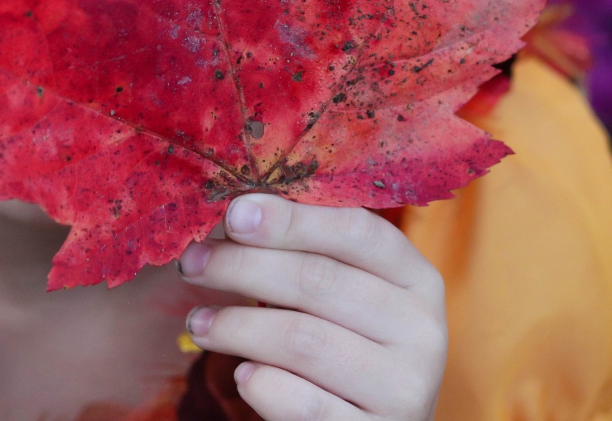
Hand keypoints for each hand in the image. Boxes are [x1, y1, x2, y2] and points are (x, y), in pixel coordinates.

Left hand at [177, 194, 446, 420]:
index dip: (290, 219)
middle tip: (191, 263)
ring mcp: (405, 389)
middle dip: (242, 266)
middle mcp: (421, 330)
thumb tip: (237, 211)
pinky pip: (303, 404)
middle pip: (318, 280)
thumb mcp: (340, 287)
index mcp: (415, 276)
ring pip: (303, 340)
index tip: (233, 213)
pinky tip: (242, 373)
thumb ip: (303, 248)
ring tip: (198, 323)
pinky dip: (262, 383)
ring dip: (237, 326)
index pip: (355, 230)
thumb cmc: (342, 336)